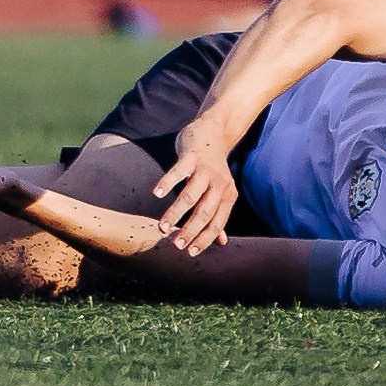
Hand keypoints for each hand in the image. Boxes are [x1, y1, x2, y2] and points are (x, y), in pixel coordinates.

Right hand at [154, 126, 241, 254]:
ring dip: (176, 212)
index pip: (216, 222)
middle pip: (205, 212)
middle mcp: (220, 183)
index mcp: (228, 195)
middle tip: (176, 246)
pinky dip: (167, 182)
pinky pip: (178, 171)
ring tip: (163, 227)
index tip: (190, 253)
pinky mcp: (192, 156)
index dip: (205, 239)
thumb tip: (221, 242)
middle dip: (190, 230)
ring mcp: (205, 169)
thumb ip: (218, 215)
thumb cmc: (212, 168)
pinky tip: (157, 193)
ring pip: (191, 195)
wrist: (213, 133)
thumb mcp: (220, 191)